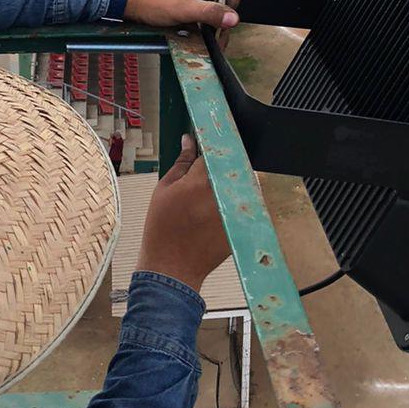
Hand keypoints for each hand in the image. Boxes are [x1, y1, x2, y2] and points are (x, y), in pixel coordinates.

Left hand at [125, 0, 242, 43]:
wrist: (129, 2)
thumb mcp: (185, 8)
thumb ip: (211, 13)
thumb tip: (233, 19)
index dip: (230, 8)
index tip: (220, 22)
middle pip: (223, 3)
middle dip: (218, 21)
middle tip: (214, 37)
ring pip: (211, 11)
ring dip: (208, 24)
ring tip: (202, 36)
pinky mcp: (185, 1)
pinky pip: (199, 13)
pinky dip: (198, 24)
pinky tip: (193, 32)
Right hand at [138, 136, 229, 292]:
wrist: (172, 266)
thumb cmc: (162, 227)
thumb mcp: (164, 189)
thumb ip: (181, 163)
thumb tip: (188, 141)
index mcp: (200, 181)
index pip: (213, 151)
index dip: (209, 147)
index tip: (206, 147)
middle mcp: (222, 194)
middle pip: (231, 166)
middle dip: (223, 163)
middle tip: (209, 171)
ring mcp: (235, 210)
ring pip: (241, 183)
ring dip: (231, 181)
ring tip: (212, 194)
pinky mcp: (243, 225)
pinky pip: (245, 204)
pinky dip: (236, 201)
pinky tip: (217, 211)